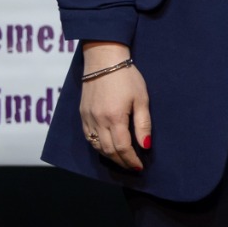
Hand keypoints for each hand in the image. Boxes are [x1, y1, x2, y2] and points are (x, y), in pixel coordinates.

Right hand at [78, 40, 149, 170]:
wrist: (103, 60)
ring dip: (109, 156)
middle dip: (121, 161)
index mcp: (114, 117)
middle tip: (132, 166)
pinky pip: (88, 137)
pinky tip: (107, 147)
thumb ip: (143, 124)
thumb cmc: (127, 77)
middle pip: (108, 150)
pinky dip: (98, 146)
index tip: (140, 166)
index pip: (122, 148)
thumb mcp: (141, 99)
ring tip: (122, 160)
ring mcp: (87, 117)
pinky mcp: (82, 113)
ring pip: (96, 146)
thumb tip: (145, 146)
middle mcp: (98, 120)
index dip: (131, 160)